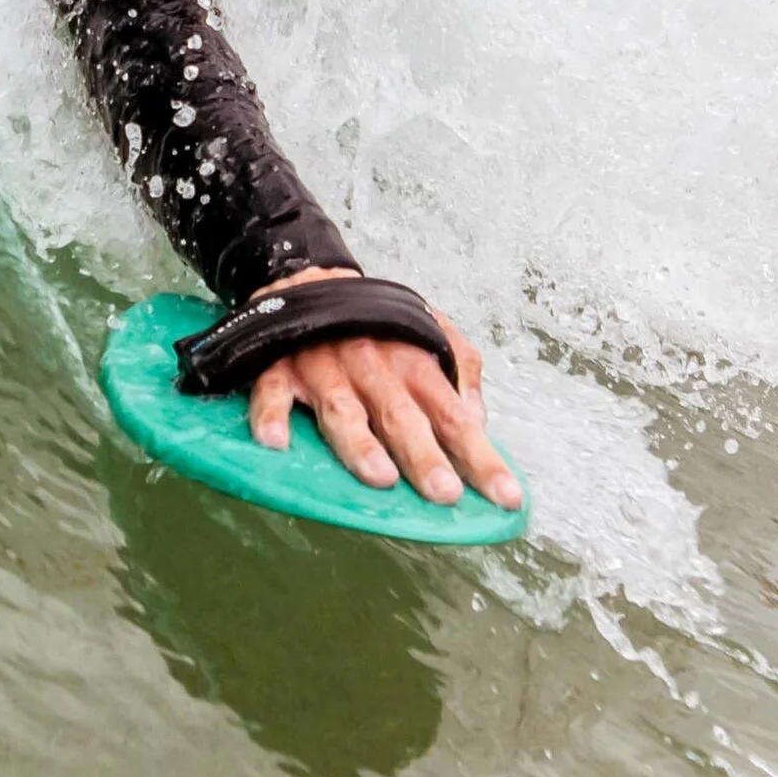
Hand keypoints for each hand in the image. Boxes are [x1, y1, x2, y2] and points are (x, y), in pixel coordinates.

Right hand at [245, 268, 523, 509]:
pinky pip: (273, 392)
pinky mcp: (279, 367)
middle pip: (402, 416)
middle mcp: (373, 365)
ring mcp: (324, 366)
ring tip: (379, 478)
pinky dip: (272, 416)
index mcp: (414, 361)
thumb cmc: (376, 320)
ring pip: (343, 408)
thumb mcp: (430, 331)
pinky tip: (277, 443)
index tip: (505, 498)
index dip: (481, 458)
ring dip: (360, 443)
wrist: (311, 278)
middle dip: (424, 455)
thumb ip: (460, 368)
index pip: (455, 416)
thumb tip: (478, 423)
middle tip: (445, 493)